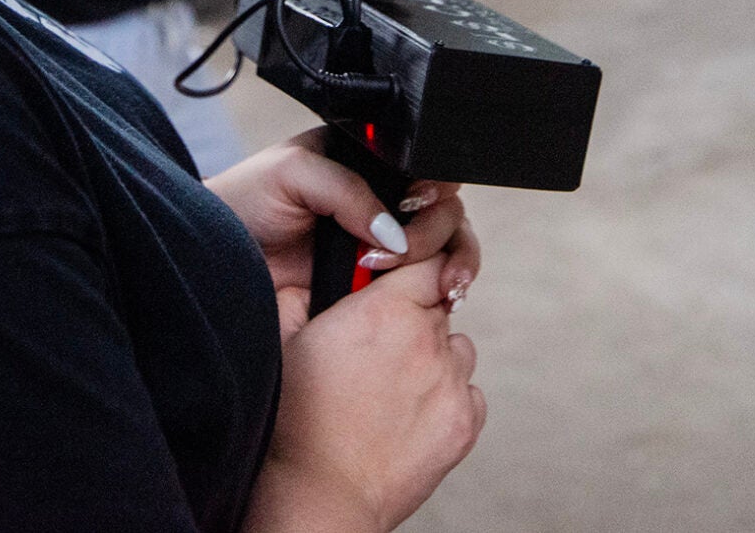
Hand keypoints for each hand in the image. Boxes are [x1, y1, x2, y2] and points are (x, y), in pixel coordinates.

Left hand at [209, 130, 480, 338]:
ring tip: (440, 285)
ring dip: (453, 263)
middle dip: (439, 231)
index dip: (433, 188)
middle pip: (444, 209)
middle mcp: (382, 199)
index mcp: (367, 161)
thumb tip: (395, 231)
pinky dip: (438, 291)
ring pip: (444, 248)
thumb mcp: (293, 173)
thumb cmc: (245, 201)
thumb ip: (348, 191)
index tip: (418, 207)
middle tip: (405, 253)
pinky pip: (421, 286)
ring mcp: (381, 243)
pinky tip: (437, 298)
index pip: (425, 167)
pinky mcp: (375, 284)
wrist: (217, 257)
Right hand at [244, 259, 487, 532]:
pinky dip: (450, 399)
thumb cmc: (296, 419)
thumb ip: (304, 296)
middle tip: (382, 348)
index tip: (398, 286)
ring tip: (397, 387)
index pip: (427, 262)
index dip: (412, 272)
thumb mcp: (284, 340)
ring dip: (436, 358)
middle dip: (415, 319)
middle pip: (440, 307)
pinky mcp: (465, 423)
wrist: (321, 492)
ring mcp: (452, 382)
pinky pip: (470, 393)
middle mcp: (427, 338)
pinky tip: (413, 415)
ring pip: (458, 349)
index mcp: (386, 307)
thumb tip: (314, 283)